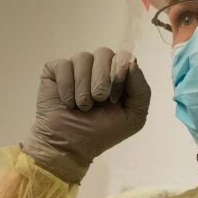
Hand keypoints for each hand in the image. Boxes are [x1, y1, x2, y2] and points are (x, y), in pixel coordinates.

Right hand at [22, 48, 150, 182]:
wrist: (71, 145)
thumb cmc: (103, 131)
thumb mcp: (134, 116)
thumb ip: (141, 89)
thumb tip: (131, 62)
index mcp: (119, 74)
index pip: (124, 56)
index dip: (120, 71)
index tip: (115, 95)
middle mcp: (98, 67)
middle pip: (104, 53)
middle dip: (102, 80)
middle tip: (98, 100)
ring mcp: (77, 68)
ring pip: (83, 57)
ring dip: (83, 88)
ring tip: (83, 106)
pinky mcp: (55, 71)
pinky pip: (63, 65)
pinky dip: (66, 87)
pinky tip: (68, 103)